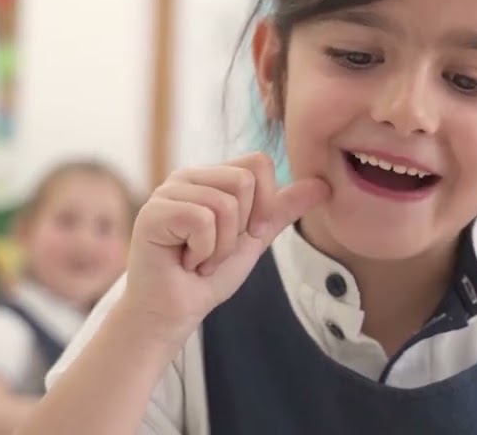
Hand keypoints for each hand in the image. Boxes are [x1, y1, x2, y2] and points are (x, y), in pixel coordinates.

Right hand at [118, 152, 329, 344]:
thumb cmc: (209, 276)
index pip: (258, 163)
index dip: (265, 202)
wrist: (176, 313)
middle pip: (244, 181)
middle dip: (241, 228)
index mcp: (211, 176)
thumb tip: (323, 184)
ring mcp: (167, 192)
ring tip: (199, 260)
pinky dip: (203, 252)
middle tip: (216, 250)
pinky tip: (185, 263)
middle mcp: (187, 177)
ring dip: (220, 247)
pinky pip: (201, 220)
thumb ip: (283, 208)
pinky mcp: (153, 212)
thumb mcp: (255, 238)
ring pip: (224, 204)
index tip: (249, 234)